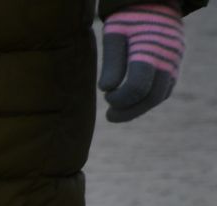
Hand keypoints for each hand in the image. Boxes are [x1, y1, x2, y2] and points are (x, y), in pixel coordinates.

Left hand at [102, 2, 186, 121]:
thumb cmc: (128, 18)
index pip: (137, 86)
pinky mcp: (175, 64)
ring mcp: (175, 61)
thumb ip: (111, 61)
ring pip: (161, 96)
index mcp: (151, 49)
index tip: (106, 95)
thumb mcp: (114, 34)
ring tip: (117, 113)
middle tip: (109, 117)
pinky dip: (148, 100)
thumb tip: (106, 89)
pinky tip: (131, 102)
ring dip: (139, 109)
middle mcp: (168, 57)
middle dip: (129, 111)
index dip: (119, 98)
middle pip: (153, 97)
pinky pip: (165, 89)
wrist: (154, 2)